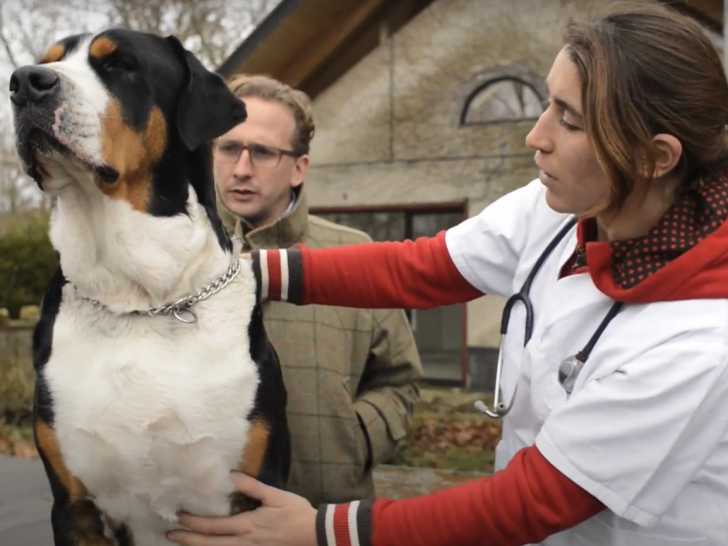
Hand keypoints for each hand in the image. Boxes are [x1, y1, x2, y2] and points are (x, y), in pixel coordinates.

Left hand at [167, 472, 316, 545]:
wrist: (315, 534)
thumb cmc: (296, 513)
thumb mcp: (275, 495)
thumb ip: (252, 487)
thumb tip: (232, 475)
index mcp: (248, 525)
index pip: (214, 526)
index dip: (194, 523)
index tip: (179, 517)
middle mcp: (244, 542)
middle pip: (211, 544)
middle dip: (188, 539)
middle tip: (170, 535)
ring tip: (183, 543)